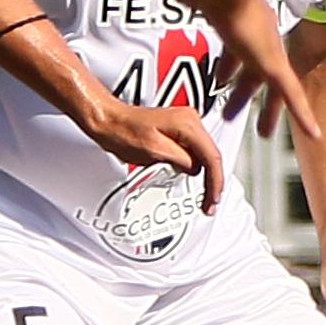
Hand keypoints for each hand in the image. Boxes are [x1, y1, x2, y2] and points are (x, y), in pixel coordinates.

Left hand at [83, 91, 229, 207]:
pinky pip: (196, 152)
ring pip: (205, 155)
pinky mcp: (180, 131)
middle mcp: (191, 120)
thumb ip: (181, 160)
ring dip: (206, 176)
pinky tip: (195, 179)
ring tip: (205, 196)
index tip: (213, 199)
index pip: (211, 156)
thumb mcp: (154, 150)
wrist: (110, 122)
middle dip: (213, 181)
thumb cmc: (123, 132)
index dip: (215, 182)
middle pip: (211, 155)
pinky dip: (197, 168)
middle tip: (209, 203)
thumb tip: (195, 169)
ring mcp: (187, 124)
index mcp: (188, 123)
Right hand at [170, 0, 321, 157]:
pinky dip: (303, 114)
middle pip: (254, 71)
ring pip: (274, 87)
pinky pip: (292, 94)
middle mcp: (258, 35)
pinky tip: (315, 133)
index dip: (227, 67)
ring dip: (268, 110)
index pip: (236, 51)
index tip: (219, 81)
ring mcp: (268, 49)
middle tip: (233, 112)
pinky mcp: (273, 62)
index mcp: (239, 21)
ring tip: (263, 133)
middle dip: (244, 93)